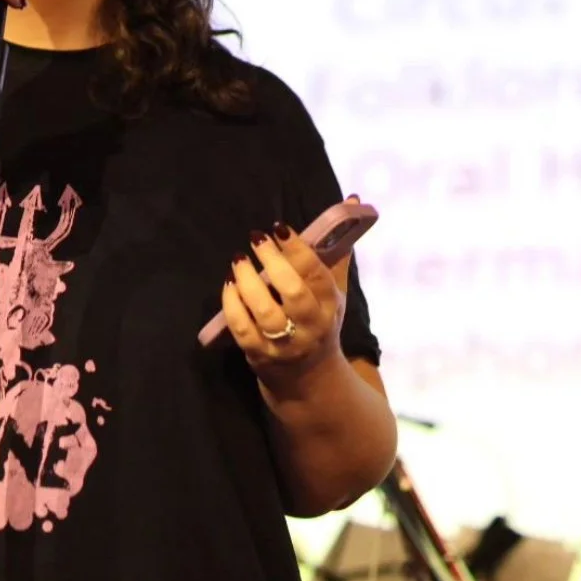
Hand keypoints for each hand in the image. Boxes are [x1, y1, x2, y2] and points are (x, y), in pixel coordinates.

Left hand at [219, 201, 357, 376]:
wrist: (309, 380)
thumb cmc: (319, 323)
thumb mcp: (335, 291)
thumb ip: (336, 250)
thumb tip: (351, 200)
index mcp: (331, 305)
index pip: (318, 274)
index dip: (298, 249)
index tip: (280, 228)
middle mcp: (311, 326)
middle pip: (293, 292)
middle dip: (273, 261)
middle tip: (256, 238)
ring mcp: (285, 344)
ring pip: (265, 311)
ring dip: (247, 281)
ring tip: (238, 259)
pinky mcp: (260, 356)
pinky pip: (242, 328)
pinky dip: (232, 304)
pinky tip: (229, 284)